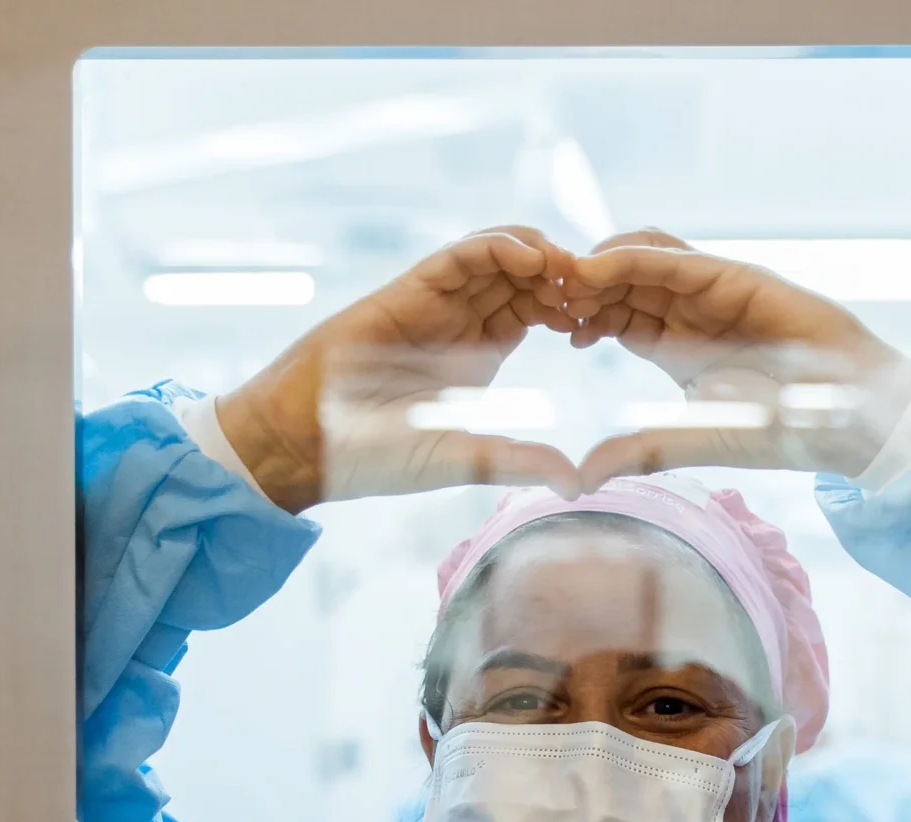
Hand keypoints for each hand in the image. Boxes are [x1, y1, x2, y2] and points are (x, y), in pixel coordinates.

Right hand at [217, 227, 580, 513]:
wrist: (307, 440)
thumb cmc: (377, 456)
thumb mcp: (463, 459)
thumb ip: (517, 462)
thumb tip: (576, 484)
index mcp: (481, 355)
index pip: (537, 311)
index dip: (573, 307)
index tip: (604, 320)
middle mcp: (462, 322)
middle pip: (525, 277)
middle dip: (563, 275)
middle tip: (598, 286)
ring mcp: (437, 302)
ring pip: (498, 257)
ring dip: (538, 255)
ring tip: (570, 269)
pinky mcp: (410, 290)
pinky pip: (460, 255)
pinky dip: (497, 247)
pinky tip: (531, 259)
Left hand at [565, 229, 910, 490]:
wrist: (849, 418)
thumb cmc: (780, 431)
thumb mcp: (692, 441)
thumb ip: (638, 450)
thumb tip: (581, 477)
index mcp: (671, 344)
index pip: (609, 317)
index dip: (574, 316)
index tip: (536, 326)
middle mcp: (687, 310)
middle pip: (616, 282)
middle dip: (576, 286)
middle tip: (536, 295)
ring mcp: (711, 289)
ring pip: (638, 259)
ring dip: (596, 265)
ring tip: (559, 280)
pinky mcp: (735, 276)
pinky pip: (674, 258)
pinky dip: (632, 258)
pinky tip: (597, 268)